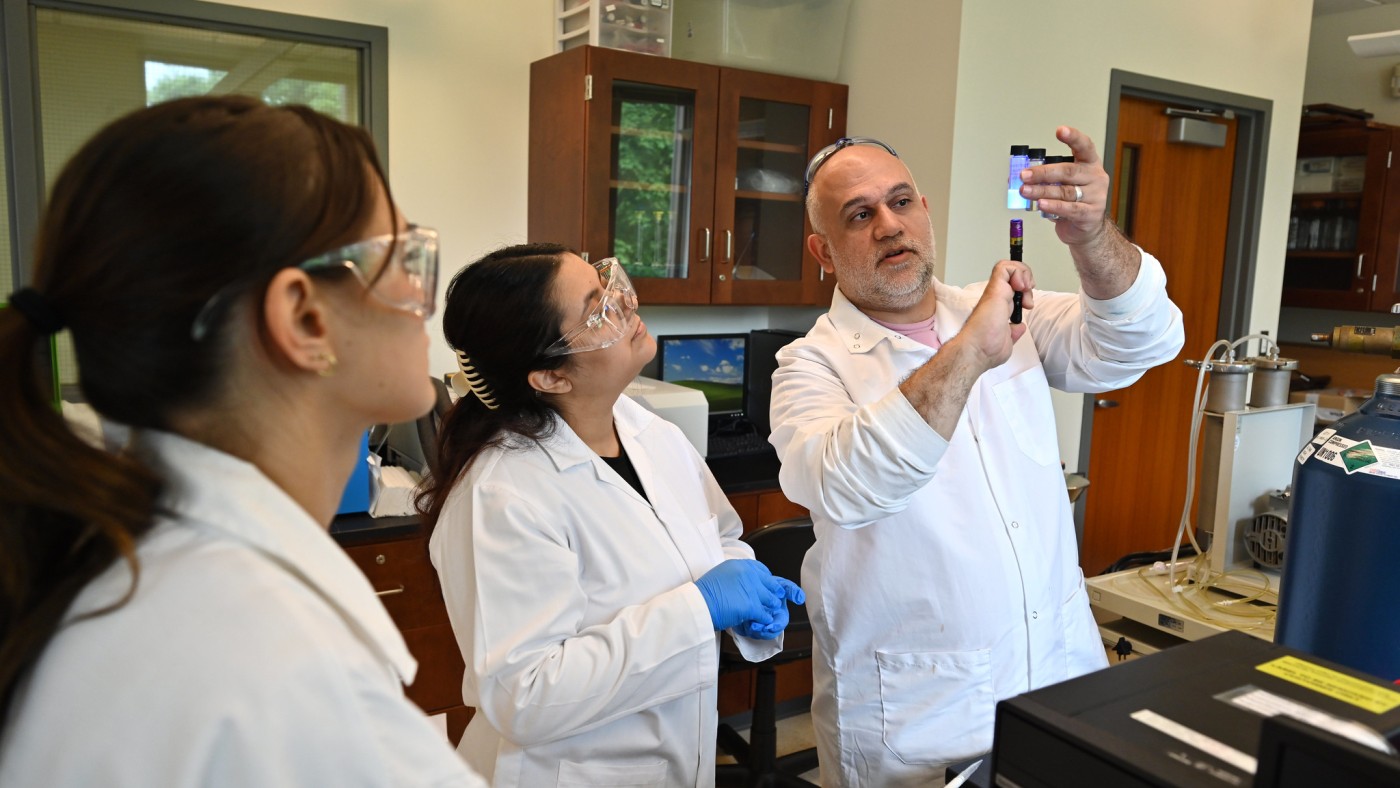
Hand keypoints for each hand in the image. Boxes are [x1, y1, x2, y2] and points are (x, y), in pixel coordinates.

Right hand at [694, 560, 801, 632]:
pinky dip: (765, 619)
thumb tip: (744, 585)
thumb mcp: (721, 575)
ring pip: (771, 599)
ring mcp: (751, 589)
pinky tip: (762, 621)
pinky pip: (765, 614)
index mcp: (739, 565)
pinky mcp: (752, 605)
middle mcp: (748, 574)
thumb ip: (736, 577)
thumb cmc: (704, 594)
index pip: (762, 569)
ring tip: (769, 612)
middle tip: (773, 600)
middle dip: (772, 593)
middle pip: (770, 583)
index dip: (766, 579)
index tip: (768, 585)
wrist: (698, 605)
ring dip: (770, 607)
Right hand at [955, 259, 1034, 371]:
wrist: (978, 350)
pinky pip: (1005, 267)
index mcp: (999, 307)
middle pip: (1013, 274)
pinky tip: (1020, 286)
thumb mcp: (1008, 340)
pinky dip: (1017, 271)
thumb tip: (1019, 327)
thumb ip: (1013, 332)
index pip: (1012, 287)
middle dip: (1028, 281)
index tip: (1029, 305)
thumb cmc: (986, 349)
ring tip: (1025, 289)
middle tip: (1028, 298)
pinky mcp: (994, 289)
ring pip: (1009, 266)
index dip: (1026, 291)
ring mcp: (995, 292)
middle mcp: (996, 297)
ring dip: (1024, 274)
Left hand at [1019, 126, 1109, 247]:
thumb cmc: (1073, 202)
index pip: (1084, 146)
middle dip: (1043, 173)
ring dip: (1041, 191)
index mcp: (1089, 164)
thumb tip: (1014, 178)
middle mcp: (1095, 177)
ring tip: (1025, 191)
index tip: (1060, 130)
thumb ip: (1044, 179)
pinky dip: (1053, 206)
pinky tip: (1041, 204)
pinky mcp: (1090, 213)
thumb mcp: (1060, 185)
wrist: (1087, 228)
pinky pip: (1069, 209)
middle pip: (1068, 171)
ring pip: (1065, 191)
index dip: (1073, 137)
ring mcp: (1095, 196)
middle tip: (1024, 175)